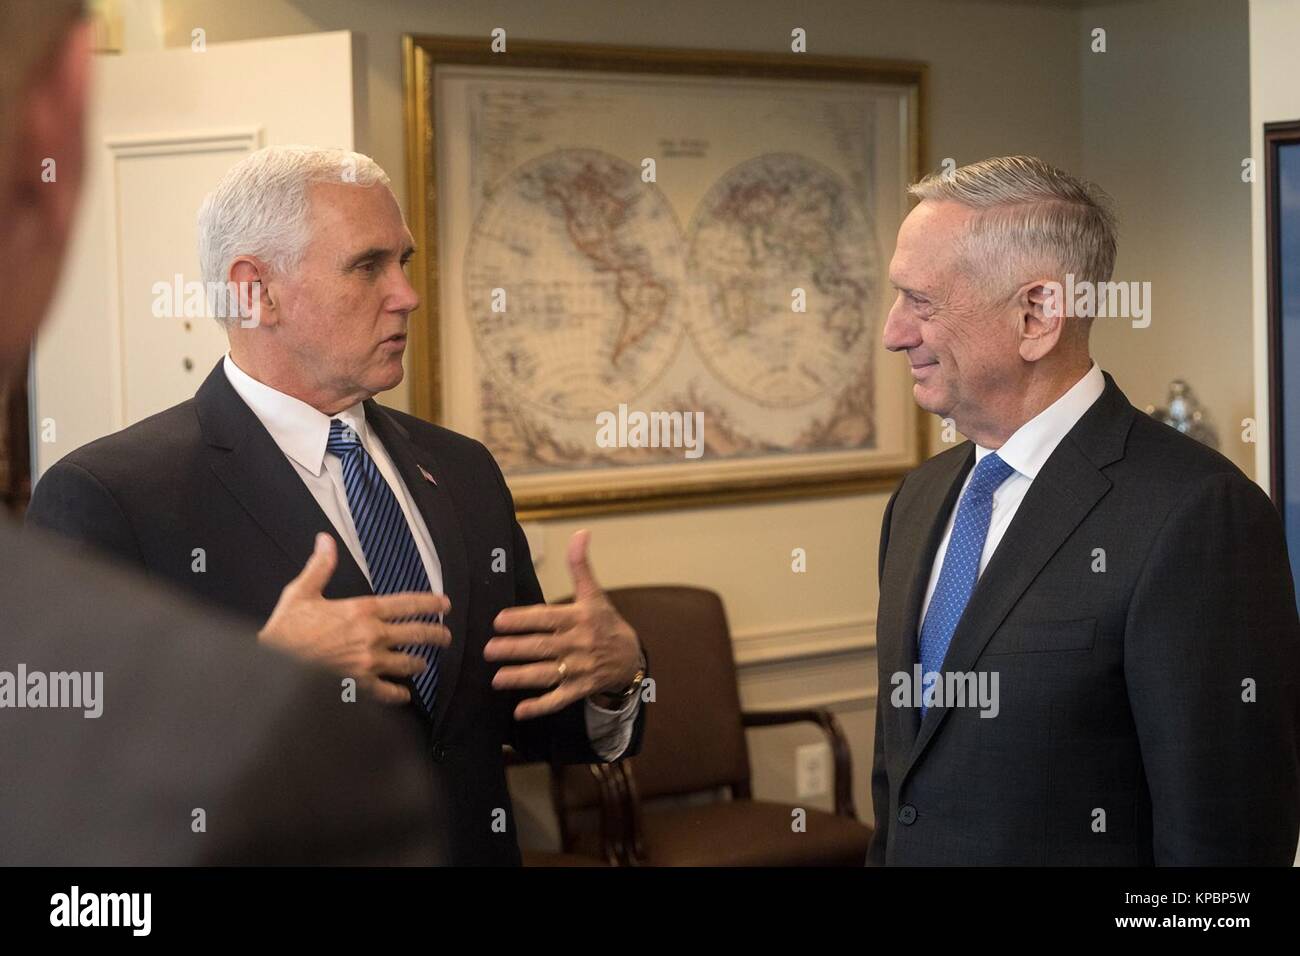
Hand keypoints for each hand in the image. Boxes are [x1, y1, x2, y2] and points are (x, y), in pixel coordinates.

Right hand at [259, 532, 451, 705]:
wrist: (272, 664)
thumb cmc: (286, 630)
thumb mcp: (302, 593)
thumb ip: (321, 567)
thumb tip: (325, 541)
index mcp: (362, 611)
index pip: (407, 604)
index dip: (430, 603)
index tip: (444, 605)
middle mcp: (372, 636)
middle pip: (418, 635)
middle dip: (436, 635)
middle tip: (445, 636)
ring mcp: (368, 663)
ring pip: (408, 664)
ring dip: (419, 664)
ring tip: (423, 663)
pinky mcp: (360, 685)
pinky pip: (388, 692)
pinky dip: (398, 693)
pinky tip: (403, 693)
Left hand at [486, 529, 640, 719]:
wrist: (631, 658)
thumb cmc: (605, 622)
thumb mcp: (594, 594)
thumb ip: (580, 566)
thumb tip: (580, 533)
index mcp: (579, 618)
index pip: (547, 618)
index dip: (523, 619)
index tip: (499, 621)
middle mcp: (578, 644)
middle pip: (542, 647)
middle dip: (514, 649)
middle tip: (488, 650)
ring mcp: (579, 669)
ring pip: (547, 674)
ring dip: (521, 677)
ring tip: (496, 678)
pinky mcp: (579, 689)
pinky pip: (559, 699)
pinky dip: (540, 706)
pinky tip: (520, 711)